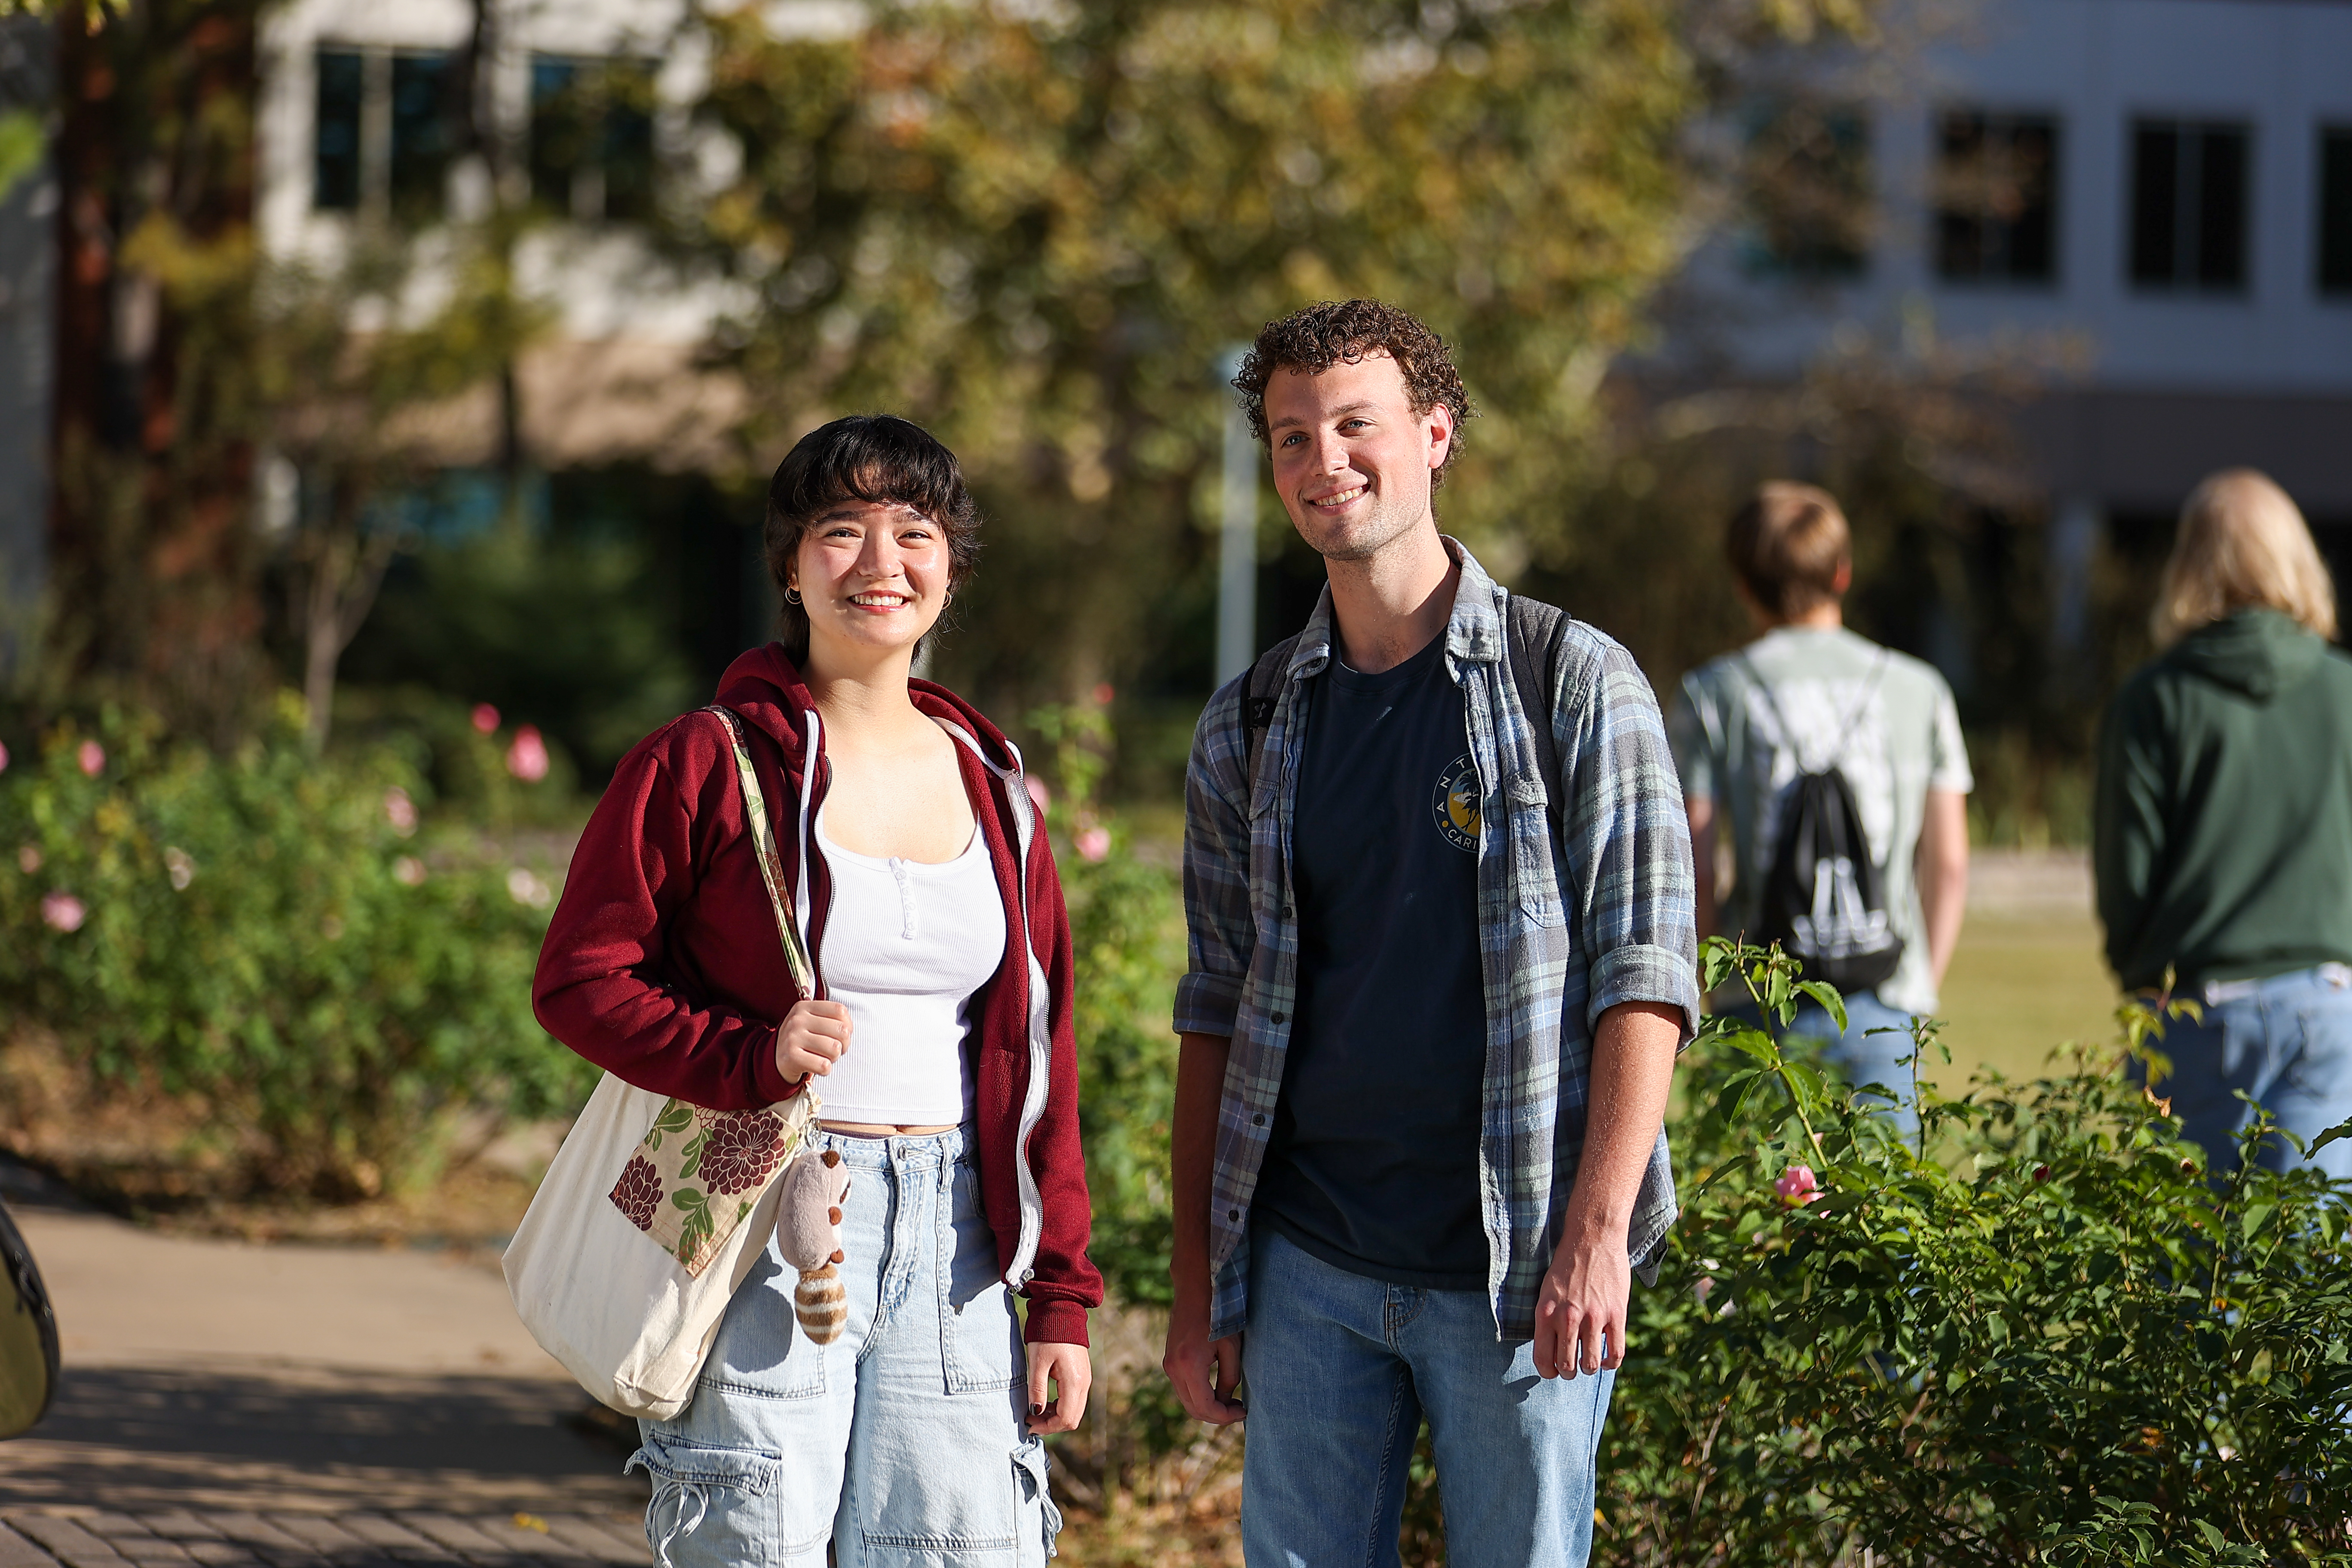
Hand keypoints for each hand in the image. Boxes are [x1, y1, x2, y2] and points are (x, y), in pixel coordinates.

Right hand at [777, 999, 852, 1082]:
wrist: (774, 1059)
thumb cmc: (801, 1040)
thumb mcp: (811, 1022)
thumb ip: (831, 1019)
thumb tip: (848, 1030)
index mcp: (804, 1007)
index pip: (840, 1011)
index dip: (848, 1026)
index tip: (840, 1035)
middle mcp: (797, 1019)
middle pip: (841, 1030)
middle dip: (843, 1045)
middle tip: (832, 1050)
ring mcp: (793, 1037)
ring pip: (835, 1048)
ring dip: (834, 1058)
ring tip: (823, 1057)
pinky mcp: (792, 1057)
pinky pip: (824, 1065)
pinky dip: (825, 1070)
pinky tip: (816, 1066)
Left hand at [1026, 1342, 1090, 1434]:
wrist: (1062, 1311)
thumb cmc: (1048, 1335)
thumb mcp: (1037, 1363)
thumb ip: (1037, 1390)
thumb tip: (1035, 1413)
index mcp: (1074, 1382)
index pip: (1065, 1419)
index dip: (1047, 1427)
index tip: (1029, 1425)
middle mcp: (1084, 1384)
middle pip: (1072, 1419)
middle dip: (1051, 1425)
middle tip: (1031, 1419)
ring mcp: (1085, 1379)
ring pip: (1074, 1411)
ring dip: (1055, 1416)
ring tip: (1035, 1410)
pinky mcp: (1082, 1376)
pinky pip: (1074, 1400)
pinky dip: (1060, 1406)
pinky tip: (1046, 1401)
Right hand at [1161, 1302, 1245, 1424]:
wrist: (1195, 1289)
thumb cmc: (1218, 1314)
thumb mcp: (1231, 1348)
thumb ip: (1229, 1379)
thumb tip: (1226, 1403)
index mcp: (1189, 1366)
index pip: (1205, 1407)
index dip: (1225, 1416)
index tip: (1243, 1412)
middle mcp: (1173, 1369)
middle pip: (1193, 1409)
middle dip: (1216, 1416)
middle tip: (1238, 1410)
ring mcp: (1168, 1365)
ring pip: (1186, 1401)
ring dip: (1207, 1407)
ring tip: (1231, 1402)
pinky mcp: (1169, 1360)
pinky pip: (1183, 1388)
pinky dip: (1199, 1396)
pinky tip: (1217, 1391)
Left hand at [1531, 1224, 1630, 1379]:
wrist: (1592, 1237)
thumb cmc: (1566, 1264)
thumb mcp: (1546, 1290)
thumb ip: (1548, 1319)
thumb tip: (1551, 1349)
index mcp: (1546, 1312)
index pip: (1543, 1359)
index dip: (1548, 1371)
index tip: (1553, 1370)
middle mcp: (1568, 1318)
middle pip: (1567, 1366)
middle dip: (1569, 1372)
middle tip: (1572, 1367)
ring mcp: (1593, 1317)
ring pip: (1591, 1365)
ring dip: (1589, 1368)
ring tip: (1589, 1362)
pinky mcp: (1616, 1314)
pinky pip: (1616, 1353)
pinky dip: (1611, 1363)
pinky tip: (1607, 1358)